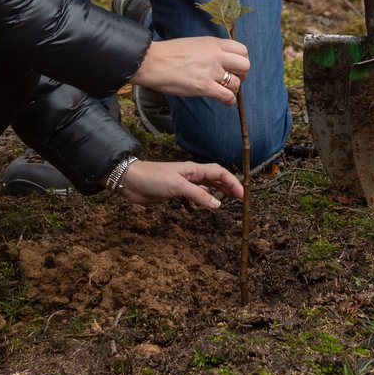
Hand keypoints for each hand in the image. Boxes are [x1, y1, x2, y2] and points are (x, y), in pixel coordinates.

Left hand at [116, 160, 245, 207]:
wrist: (131, 181)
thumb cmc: (153, 178)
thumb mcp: (178, 186)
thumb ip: (198, 195)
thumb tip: (218, 204)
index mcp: (194, 169)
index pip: (219, 172)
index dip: (232, 181)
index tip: (242, 194)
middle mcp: (191, 175)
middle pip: (216, 178)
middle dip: (229, 185)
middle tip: (241, 198)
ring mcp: (184, 183)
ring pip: (207, 185)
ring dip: (219, 191)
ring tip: (230, 199)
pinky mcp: (176, 192)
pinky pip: (196, 194)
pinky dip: (206, 198)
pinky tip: (209, 203)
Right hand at [133, 36, 250, 103]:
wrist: (152, 62)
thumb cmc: (168, 54)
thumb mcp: (194, 44)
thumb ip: (210, 50)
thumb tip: (219, 59)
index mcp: (213, 43)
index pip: (242, 50)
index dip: (240, 60)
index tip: (234, 66)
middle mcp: (216, 56)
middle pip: (245, 65)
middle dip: (241, 74)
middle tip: (232, 79)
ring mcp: (211, 72)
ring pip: (237, 83)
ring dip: (233, 89)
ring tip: (224, 91)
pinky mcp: (205, 87)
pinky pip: (228, 96)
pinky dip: (229, 101)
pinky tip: (224, 101)